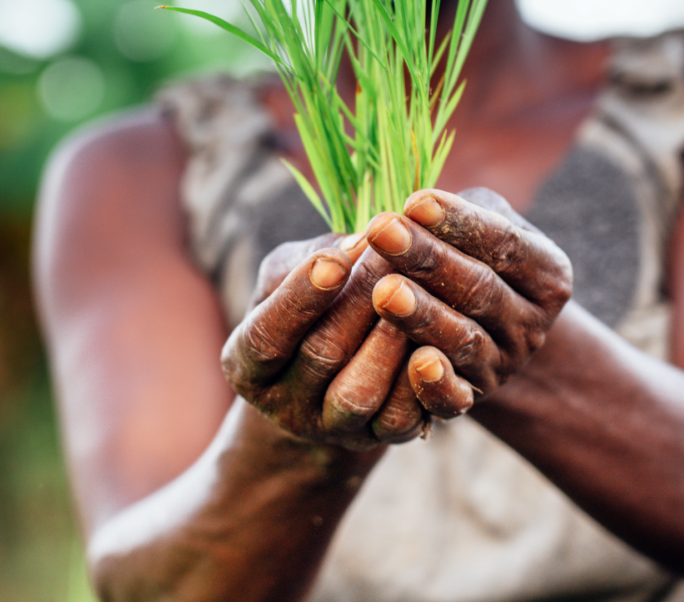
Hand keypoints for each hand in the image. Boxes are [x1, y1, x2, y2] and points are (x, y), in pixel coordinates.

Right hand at [221, 234, 428, 450]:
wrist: (336, 370)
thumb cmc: (310, 303)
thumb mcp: (290, 275)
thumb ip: (309, 258)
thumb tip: (358, 244)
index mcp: (247, 367)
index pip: (265, 337)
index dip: (299, 299)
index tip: (334, 260)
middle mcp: (285, 407)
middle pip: (320, 357)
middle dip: (359, 301)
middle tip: (392, 254)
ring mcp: (333, 429)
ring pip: (361, 393)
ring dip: (390, 338)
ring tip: (415, 290)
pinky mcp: (378, 439)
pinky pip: (401, 419)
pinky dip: (421, 378)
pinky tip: (436, 336)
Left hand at [365, 188, 572, 418]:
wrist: (486, 331)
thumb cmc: (473, 258)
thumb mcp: (483, 226)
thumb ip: (459, 216)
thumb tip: (410, 210)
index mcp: (547, 274)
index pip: (505, 244)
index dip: (459, 223)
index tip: (414, 201)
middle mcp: (532, 325)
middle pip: (481, 290)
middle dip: (428, 259)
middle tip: (382, 231)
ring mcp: (503, 365)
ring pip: (464, 340)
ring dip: (423, 315)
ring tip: (383, 290)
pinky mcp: (471, 399)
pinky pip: (455, 398)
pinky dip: (436, 384)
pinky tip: (414, 362)